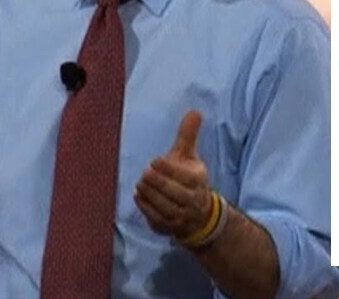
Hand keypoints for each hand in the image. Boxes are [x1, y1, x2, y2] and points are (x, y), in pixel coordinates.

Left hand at [133, 109, 213, 240]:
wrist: (199, 214)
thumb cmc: (189, 178)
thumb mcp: (190, 156)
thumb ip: (188, 135)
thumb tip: (194, 111)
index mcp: (198, 180)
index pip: (184, 176)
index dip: (168, 169)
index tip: (154, 161)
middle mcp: (192, 200)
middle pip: (174, 193)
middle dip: (158, 183)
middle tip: (145, 173)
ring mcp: (181, 216)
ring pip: (166, 207)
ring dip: (151, 195)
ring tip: (141, 184)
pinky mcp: (169, 227)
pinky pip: (157, 219)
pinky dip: (146, 208)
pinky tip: (139, 196)